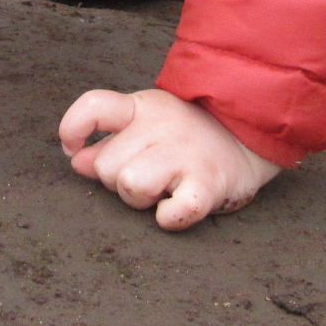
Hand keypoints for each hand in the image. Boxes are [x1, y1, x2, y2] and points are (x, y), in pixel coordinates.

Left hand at [58, 88, 282, 230]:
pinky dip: (169, 218)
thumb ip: (110, 139)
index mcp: (142, 108)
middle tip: (148, 175)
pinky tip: (177, 207)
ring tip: (164, 189)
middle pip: (105, 166)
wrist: (252, 137)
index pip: (93, 107)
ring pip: (129, 186)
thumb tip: (77, 160)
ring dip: (141, 199)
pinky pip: (171, 213)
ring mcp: (185, 154)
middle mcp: (161, 126)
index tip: (74, 149)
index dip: (72, 129)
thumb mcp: (147, 124)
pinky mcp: (208, 184)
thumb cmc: (191, 135)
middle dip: (117, 180)